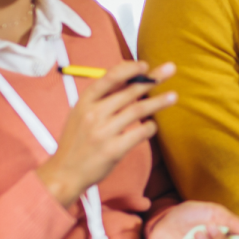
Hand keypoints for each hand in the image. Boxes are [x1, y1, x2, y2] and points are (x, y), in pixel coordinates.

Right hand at [37, 61, 177, 207]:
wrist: (64, 173)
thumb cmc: (76, 142)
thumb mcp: (80, 114)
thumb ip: (101, 99)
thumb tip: (128, 80)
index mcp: (84, 102)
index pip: (109, 77)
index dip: (129, 69)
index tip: (145, 65)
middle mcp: (93, 114)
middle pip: (129, 91)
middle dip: (152, 79)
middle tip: (170, 70)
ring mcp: (103, 132)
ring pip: (137, 110)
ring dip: (158, 102)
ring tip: (174, 96)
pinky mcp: (113, 150)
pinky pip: (139, 133)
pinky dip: (150, 127)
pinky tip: (154, 126)